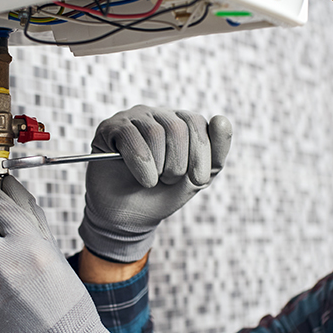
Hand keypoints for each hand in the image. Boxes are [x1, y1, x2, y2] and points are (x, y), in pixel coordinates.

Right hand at [79, 105, 232, 262]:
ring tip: (152, 181)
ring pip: (155, 133)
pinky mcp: (110, 128)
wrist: (128, 217)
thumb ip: (215, 154)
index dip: (201, 155)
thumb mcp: (196, 179)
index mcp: (182, 123)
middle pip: (177, 127)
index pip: (197, 123)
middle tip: (169, 181)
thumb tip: (221, 119)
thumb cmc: (161, 195)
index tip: (197, 180)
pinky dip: (140, 164)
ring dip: (158, 167)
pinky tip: (142, 178)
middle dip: (178, 165)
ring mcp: (133, 119)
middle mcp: (158, 115)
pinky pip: (130, 137)